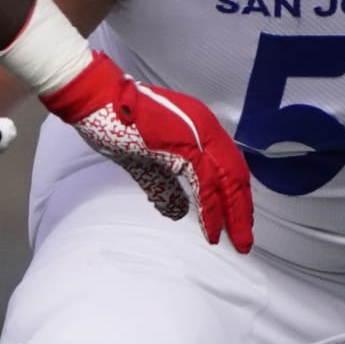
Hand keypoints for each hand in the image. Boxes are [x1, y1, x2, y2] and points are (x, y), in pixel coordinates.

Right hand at [42, 52, 253, 252]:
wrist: (100, 101)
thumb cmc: (119, 125)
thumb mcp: (147, 163)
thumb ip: (165, 187)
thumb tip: (180, 213)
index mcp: (201, 128)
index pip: (229, 167)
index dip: (235, 196)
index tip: (237, 221)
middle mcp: (207, 129)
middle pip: (236, 176)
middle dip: (241, 211)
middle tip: (244, 241)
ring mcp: (199, 135)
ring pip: (227, 182)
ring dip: (233, 215)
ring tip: (237, 242)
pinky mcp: (186, 146)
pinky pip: (205, 185)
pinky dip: (210, 211)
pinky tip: (211, 231)